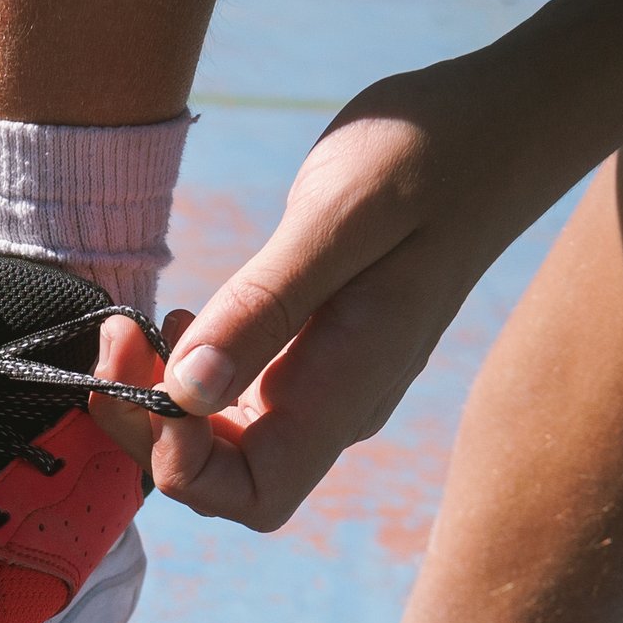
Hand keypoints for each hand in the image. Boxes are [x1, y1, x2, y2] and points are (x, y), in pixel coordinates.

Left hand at [147, 57, 570, 529]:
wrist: (503, 126)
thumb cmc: (435, 155)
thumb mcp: (341, 215)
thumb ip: (265, 305)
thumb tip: (188, 389)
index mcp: (348, 390)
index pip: (252, 496)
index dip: (180, 466)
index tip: (145, 379)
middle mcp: (335, 407)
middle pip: (219, 479)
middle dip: (148, 428)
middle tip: (118, 334)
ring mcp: (324, 386)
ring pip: (217, 443)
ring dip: (157, 400)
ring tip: (139, 324)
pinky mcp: (310, 355)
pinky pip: (230, 400)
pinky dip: (185, 374)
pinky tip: (179, 320)